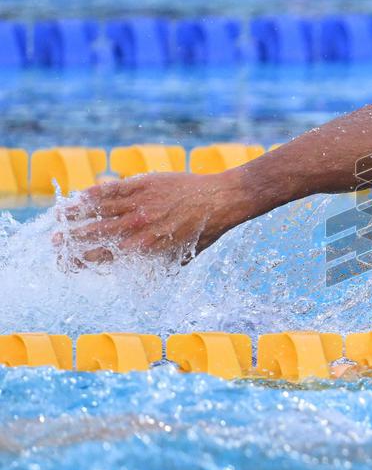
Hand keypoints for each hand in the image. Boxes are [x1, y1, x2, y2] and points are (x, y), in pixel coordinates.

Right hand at [61, 171, 248, 263]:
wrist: (220, 200)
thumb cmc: (204, 231)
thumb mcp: (182, 257)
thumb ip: (159, 267)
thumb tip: (145, 284)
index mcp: (145, 248)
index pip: (105, 257)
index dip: (82, 261)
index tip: (68, 263)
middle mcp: (138, 227)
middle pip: (95, 236)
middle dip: (71, 241)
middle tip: (53, 244)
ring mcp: (140, 204)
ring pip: (98, 211)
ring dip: (75, 216)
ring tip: (56, 218)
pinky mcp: (143, 185)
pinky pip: (112, 190)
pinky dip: (93, 194)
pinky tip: (78, 197)